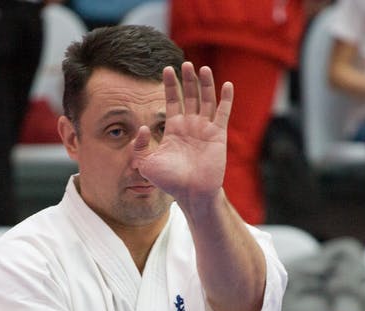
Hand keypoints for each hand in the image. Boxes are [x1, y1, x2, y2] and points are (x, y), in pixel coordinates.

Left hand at [135, 62, 231, 211]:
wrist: (190, 193)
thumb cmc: (169, 181)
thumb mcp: (145, 163)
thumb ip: (138, 145)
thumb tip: (141, 126)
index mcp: (174, 129)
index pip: (172, 101)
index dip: (169, 85)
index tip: (166, 69)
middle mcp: (190, 125)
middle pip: (189, 96)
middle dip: (187, 80)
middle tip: (185, 63)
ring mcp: (205, 129)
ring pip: (206, 100)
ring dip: (205, 84)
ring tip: (202, 68)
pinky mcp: (218, 135)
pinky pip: (223, 113)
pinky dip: (226, 99)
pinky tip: (226, 85)